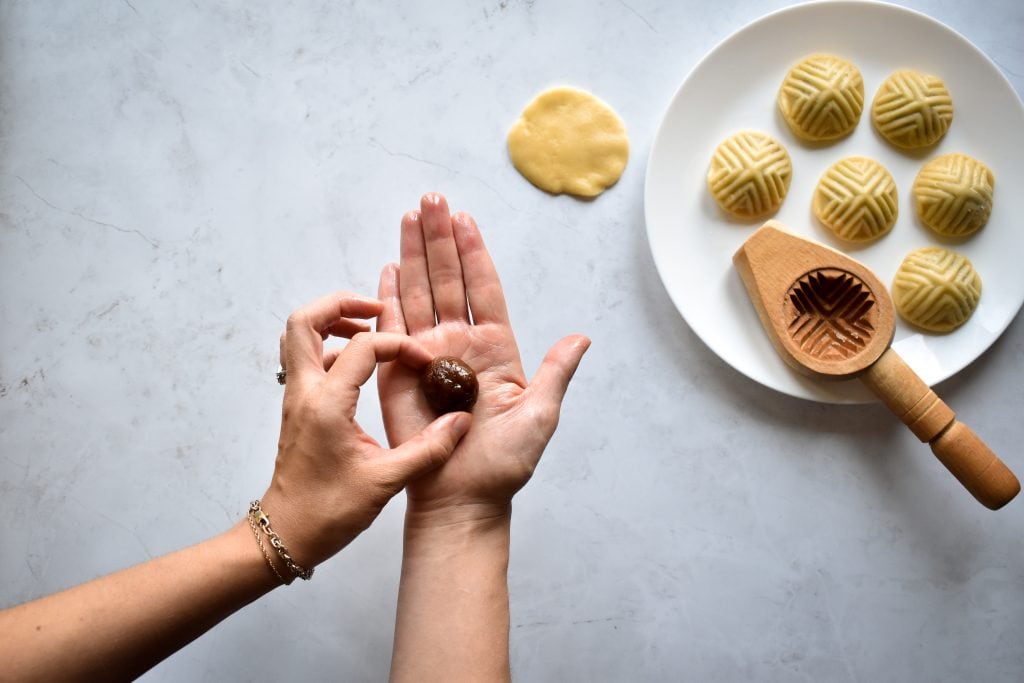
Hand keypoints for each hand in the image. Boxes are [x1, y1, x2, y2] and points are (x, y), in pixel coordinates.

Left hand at [259, 292, 471, 571]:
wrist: (284, 535)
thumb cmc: (327, 512)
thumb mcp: (386, 482)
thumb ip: (428, 449)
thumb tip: (461, 423)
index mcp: (327, 404)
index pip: (362, 347)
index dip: (398, 345)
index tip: (422, 361)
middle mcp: (304, 393)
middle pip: (304, 321)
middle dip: (341, 305)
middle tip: (378, 310)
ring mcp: (296, 399)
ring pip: (300, 337)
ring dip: (332, 323)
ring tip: (372, 333)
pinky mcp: (298, 409)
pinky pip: (307, 360)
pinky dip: (332, 349)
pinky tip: (362, 370)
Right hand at [376, 194, 589, 517]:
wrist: (462, 498)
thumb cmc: (503, 464)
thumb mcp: (540, 414)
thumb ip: (556, 372)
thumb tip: (581, 337)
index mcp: (494, 349)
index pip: (483, 289)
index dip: (475, 254)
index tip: (466, 219)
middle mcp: (459, 344)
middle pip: (447, 280)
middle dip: (440, 239)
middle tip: (432, 199)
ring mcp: (426, 355)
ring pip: (419, 293)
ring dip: (414, 254)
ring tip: (411, 216)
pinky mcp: (397, 372)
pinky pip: (391, 326)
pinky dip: (389, 295)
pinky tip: (389, 264)